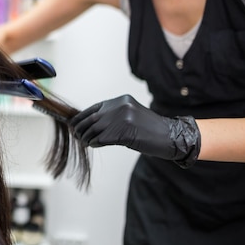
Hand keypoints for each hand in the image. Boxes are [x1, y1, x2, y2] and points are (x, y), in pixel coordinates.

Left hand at [70, 95, 200, 167]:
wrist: (170, 136)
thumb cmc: (150, 129)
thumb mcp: (131, 115)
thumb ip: (113, 115)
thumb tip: (91, 123)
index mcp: (121, 100)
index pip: (94, 108)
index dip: (81, 117)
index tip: (74, 124)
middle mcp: (120, 106)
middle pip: (91, 118)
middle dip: (80, 128)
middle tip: (76, 135)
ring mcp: (122, 118)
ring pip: (94, 129)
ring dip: (86, 137)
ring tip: (85, 142)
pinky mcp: (123, 132)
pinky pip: (101, 138)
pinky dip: (95, 143)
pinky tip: (94, 145)